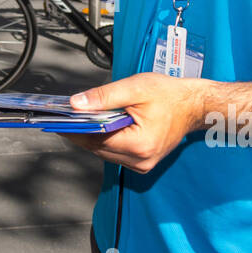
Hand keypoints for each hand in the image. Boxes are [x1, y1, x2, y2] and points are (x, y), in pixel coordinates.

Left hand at [63, 73, 211, 173]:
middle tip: (64, 118)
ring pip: (105, 152)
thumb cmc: (169, 95)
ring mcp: (143, 165)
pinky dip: (105, 140)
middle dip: (81, 133)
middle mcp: (141, 161)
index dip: (75, 130)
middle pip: (98, 148)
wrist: (194, 105)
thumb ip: (104, 96)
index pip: (96, 140)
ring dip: (92, 137)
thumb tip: (76, 104)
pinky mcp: (143, 162)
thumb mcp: (135, 88)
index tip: (57, 122)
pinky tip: (99, 127)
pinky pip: (115, 153)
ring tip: (79, 120)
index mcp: (139, 144)